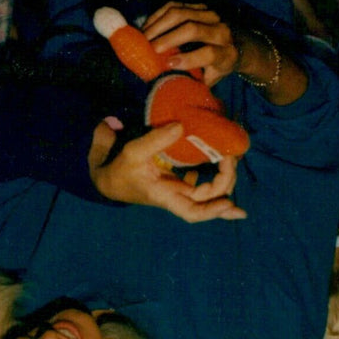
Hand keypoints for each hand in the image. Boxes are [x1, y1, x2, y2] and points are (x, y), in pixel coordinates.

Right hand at [88, 120, 246, 223]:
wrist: (107, 180)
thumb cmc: (119, 170)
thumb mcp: (132, 152)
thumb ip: (155, 139)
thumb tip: (180, 126)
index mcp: (165, 196)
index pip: (192, 212)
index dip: (212, 210)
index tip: (230, 202)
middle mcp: (175, 195)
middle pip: (207, 200)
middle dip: (225, 183)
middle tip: (231, 158)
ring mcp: (177, 188)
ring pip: (208, 191)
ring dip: (223, 179)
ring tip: (231, 159)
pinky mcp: (176, 180)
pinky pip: (200, 181)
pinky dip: (213, 175)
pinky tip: (221, 162)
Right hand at [142, 3, 238, 86]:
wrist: (238, 43)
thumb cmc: (219, 65)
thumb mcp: (212, 78)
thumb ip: (194, 82)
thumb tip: (168, 86)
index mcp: (227, 53)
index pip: (209, 53)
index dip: (188, 59)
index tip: (168, 63)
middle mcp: (221, 31)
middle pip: (192, 29)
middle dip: (168, 38)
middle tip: (149, 48)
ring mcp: (211, 15)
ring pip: (180, 13)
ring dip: (158, 25)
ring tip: (143, 37)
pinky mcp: (199, 5)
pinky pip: (174, 6)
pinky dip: (157, 15)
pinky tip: (147, 26)